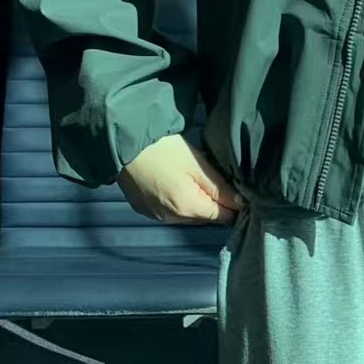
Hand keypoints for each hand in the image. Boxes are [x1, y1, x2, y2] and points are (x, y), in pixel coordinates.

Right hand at [116, 133, 245, 224]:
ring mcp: (156, 216)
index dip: (235, 206)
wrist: (122, 145)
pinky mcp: (144, 210)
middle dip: (215, 204)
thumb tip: (240, 203)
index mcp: (188, 207)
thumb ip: (220, 186)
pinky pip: (170, 212)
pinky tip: (175, 184)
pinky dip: (178, 203)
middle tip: (215, 180)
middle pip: (206, 218)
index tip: (237, 191)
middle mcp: (172, 218)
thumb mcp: (196, 163)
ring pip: (188, 217)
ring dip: (196, 204)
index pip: (223, 218)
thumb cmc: (161, 149)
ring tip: (194, 181)